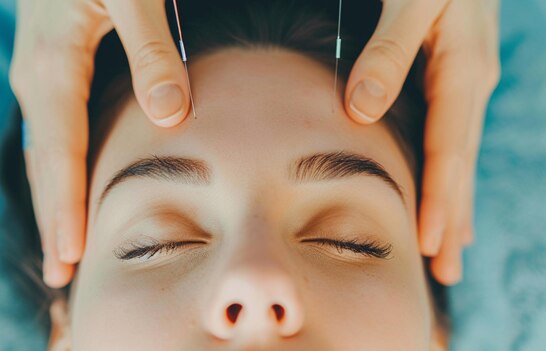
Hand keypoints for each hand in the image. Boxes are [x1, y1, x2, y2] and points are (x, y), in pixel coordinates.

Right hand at [10, 0, 189, 286]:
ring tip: (64, 243)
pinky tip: (72, 184)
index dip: (65, 208)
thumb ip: (151, 49)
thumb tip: (170, 113)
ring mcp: (41, 72)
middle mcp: (38, 77)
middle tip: (59, 273)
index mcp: (53, 67)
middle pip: (44, 164)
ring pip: (45, 151)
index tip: (71, 256)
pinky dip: (59, 169)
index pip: (59, 155)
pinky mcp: (53, 66)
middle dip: (52, 219)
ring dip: (54, 199)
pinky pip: (52, 132)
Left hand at [344, 0, 499, 283]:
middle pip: (462, 166)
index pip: (449, 152)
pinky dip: (451, 174)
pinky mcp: (453, 77)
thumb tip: (361, 108)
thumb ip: (387, 52)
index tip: (428, 244)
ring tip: (450, 247)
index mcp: (461, 73)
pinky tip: (447, 191)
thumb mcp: (412, 0)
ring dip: (455, 205)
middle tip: (447, 271)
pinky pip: (454, 138)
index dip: (439, 201)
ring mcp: (465, 83)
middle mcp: (470, 85)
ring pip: (460, 157)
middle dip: (453, 220)